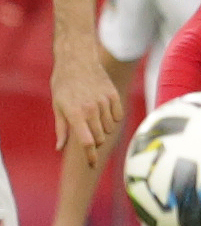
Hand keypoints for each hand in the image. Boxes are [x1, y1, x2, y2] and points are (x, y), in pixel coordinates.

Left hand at [51, 43, 122, 166]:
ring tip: (93, 116)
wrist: (77, 60)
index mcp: (75, 114)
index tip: (92, 165)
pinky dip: (112, 118)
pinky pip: (118, 116)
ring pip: (109, 128)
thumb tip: (60, 148)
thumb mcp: (57, 106)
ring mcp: (104, 102)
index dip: (90, 156)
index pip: (86, 142)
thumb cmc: (63, 84)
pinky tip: (104, 109)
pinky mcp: (114, 96)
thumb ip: (61, 128)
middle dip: (94, 140)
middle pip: (99, 138)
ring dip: (103, 128)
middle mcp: (91, 109)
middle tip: (88, 132)